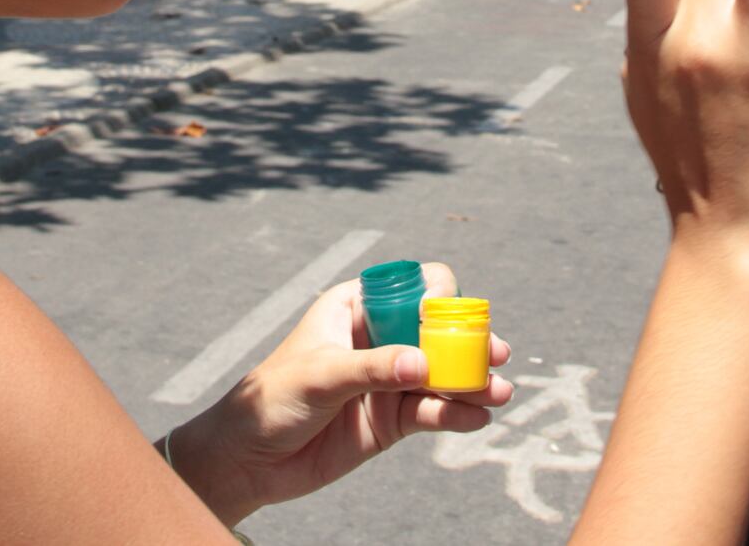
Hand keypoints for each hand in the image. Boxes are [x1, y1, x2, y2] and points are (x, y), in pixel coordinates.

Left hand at [170, 262, 512, 522]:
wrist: (249, 459)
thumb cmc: (272, 398)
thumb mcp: (318, 376)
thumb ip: (371, 368)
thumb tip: (422, 366)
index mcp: (357, 308)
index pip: (410, 288)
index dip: (437, 296)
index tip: (447, 319)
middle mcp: (380, 339)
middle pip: (438, 331)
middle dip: (469, 341)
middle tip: (495, 354)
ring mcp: (389, 381)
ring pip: (442, 375)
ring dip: (473, 381)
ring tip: (500, 393)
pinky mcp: (392, 420)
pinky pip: (433, 413)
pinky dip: (458, 415)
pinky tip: (478, 418)